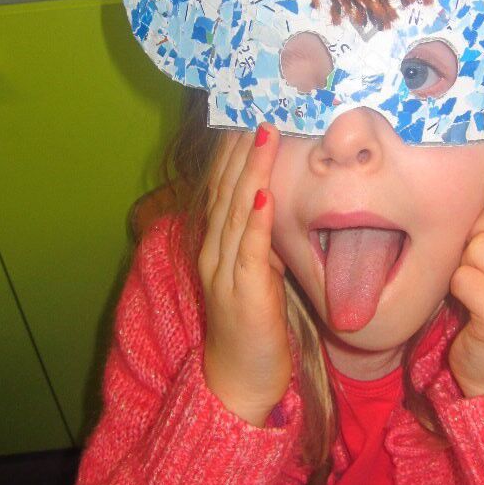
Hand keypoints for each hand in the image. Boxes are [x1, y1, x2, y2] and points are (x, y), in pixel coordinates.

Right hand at [198, 123, 291, 426]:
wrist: (239, 379)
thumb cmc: (251, 322)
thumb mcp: (256, 270)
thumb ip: (258, 238)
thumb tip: (270, 203)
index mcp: (216, 244)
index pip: (222, 187)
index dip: (234, 151)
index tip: (248, 115)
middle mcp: (213, 251)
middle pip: (225, 188)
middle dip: (241, 147)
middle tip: (255, 105)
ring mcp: (224, 271)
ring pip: (235, 210)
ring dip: (249, 170)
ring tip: (262, 133)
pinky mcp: (243, 292)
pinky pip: (249, 249)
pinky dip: (255, 219)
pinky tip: (263, 192)